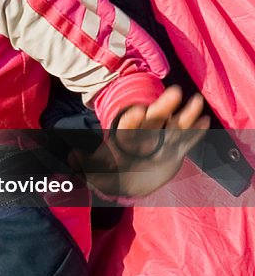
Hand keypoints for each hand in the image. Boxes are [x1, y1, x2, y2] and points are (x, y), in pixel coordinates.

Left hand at [75, 85, 209, 196]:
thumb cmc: (110, 175)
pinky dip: (195, 132)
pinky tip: (205, 121)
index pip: (128, 127)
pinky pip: (186, 141)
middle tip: (175, 92)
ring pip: (174, 126)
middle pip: (154, 119)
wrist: (128, 184)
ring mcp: (161, 143)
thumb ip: (84, 166)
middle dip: (163, 106)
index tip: (139, 111)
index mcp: (124, 140)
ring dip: (185, 115)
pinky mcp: (174, 152)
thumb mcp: (95, 173)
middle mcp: (144, 137)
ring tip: (196, 101)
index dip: (133, 119)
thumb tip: (71, 157)